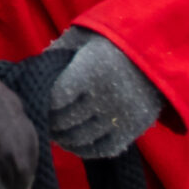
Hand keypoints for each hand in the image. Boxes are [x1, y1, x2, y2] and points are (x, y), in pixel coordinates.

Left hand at [45, 28, 163, 159]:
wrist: (155, 55)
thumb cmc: (110, 44)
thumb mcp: (83, 38)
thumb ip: (58, 53)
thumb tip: (32, 71)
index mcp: (92, 70)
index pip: (57, 97)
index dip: (45, 102)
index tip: (39, 99)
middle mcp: (107, 96)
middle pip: (66, 120)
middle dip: (50, 122)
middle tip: (42, 119)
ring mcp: (121, 116)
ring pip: (81, 137)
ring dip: (62, 138)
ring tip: (54, 132)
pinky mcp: (133, 130)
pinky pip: (102, 149)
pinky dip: (83, 149)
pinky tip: (73, 142)